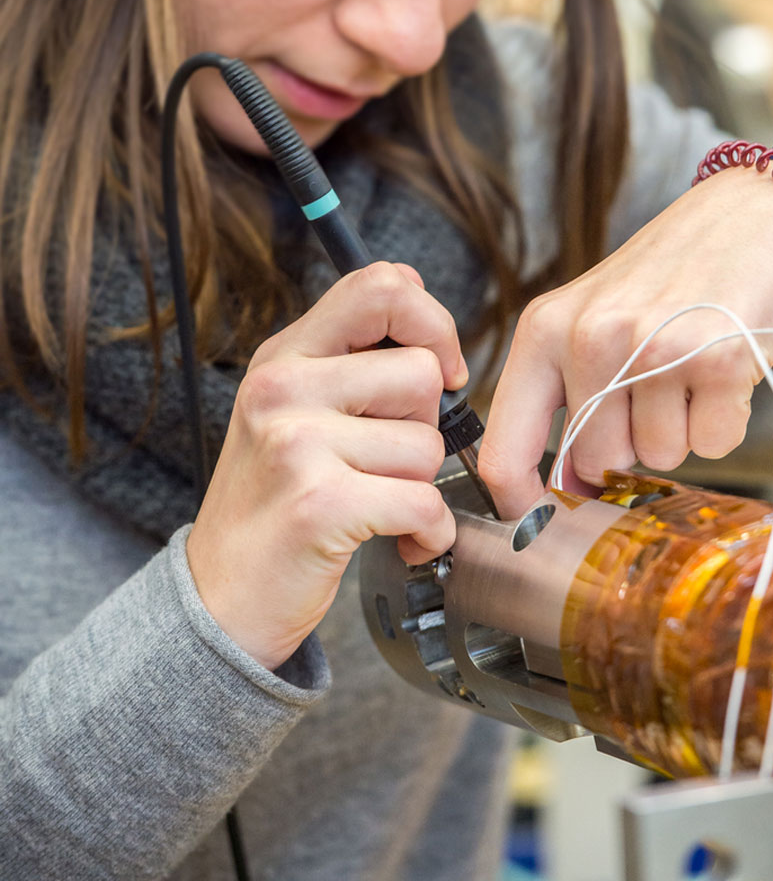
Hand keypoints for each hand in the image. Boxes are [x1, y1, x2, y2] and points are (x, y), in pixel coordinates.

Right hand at [185, 262, 464, 669]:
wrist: (220, 601)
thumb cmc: (274, 504)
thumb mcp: (292, 409)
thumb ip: (347, 352)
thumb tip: (414, 283)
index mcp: (284, 355)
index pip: (381, 286)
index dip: (434, 324)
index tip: (440, 371)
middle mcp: (283, 387)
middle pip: (421, 374)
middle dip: (424, 430)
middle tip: (383, 466)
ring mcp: (297, 444)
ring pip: (427, 444)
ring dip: (420, 488)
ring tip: (375, 507)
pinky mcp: (320, 504)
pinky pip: (425, 503)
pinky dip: (429, 534)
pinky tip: (400, 542)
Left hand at [479, 168, 772, 517]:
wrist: (752, 214)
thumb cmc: (668, 274)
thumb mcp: (592, 317)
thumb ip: (564, 393)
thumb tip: (563, 486)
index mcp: (544, 330)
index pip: (506, 453)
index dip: (522, 506)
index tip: (543, 526)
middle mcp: (592, 338)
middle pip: (599, 463)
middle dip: (632, 442)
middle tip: (657, 384)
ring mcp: (656, 348)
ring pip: (661, 456)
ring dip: (683, 426)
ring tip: (690, 366)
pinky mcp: (721, 358)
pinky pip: (716, 443)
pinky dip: (726, 419)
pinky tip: (723, 368)